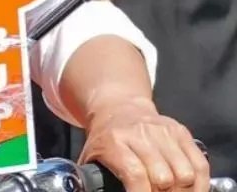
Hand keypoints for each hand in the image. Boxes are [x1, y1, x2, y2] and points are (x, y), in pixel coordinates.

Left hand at [79, 98, 209, 191]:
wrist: (118, 108)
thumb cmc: (105, 139)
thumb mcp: (91, 156)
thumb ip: (92, 178)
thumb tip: (90, 189)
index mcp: (114, 141)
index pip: (135, 174)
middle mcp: (141, 134)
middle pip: (163, 177)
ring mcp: (163, 131)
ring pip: (185, 174)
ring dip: (181, 191)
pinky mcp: (181, 132)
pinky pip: (200, 165)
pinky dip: (199, 183)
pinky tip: (189, 189)